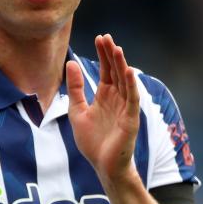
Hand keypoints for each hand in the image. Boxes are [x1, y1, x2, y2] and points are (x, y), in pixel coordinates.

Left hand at [66, 33, 139, 183]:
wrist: (103, 166)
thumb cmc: (92, 142)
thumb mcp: (76, 111)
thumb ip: (75, 88)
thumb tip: (70, 63)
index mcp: (105, 96)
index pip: (106, 70)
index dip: (103, 54)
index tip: (99, 37)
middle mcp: (117, 98)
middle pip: (116, 71)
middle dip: (111, 54)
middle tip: (106, 37)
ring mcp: (125, 108)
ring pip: (125, 81)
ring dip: (121, 65)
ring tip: (116, 48)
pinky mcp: (130, 119)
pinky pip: (132, 99)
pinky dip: (131, 84)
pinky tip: (128, 71)